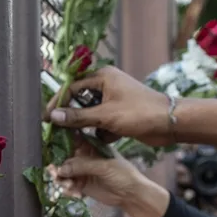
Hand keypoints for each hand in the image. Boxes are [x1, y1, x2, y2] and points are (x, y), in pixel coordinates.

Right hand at [45, 65, 173, 146]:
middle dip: (72, 117)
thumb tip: (53, 116)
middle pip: (79, 101)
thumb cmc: (139, 113)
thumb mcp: (105, 116)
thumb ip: (78, 117)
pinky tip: (107, 139)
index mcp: (102, 77)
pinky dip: (102, 133)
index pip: (71, 88)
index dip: (58, 103)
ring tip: (78, 139)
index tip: (46, 118)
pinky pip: (102, 124)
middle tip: (58, 131)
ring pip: (90, 115)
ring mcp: (113, 101)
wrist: (170, 123)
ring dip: (87, 127)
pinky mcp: (119, 115)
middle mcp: (106, 86)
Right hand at [53, 138, 169, 216]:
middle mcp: (83, 155)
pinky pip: (67, 184)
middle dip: (57, 163)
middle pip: (63, 156)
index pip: (71, 138)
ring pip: (62, 171)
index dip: (59, 140)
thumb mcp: (103, 166)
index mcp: (90, 145)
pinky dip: (67, 188)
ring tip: (66, 185)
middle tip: (54, 171)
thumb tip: (60, 168)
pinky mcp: (80, 184)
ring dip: (61, 178)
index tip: (49, 146)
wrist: (130, 194)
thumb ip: (82, 165)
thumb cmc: (123, 173)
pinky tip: (73, 192)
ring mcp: (81, 170)